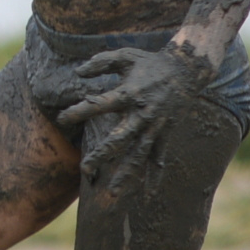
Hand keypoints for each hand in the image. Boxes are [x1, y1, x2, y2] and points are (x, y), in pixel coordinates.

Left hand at [55, 45, 209, 181]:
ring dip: (126, 174)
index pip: (99, 104)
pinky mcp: (166, 133)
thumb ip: (100, 62)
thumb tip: (77, 72)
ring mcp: (155, 126)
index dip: (79, 111)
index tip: (62, 118)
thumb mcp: (125, 55)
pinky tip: (149, 194)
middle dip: (102, 155)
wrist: (187, 69)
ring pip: (138, 155)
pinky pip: (159, 158)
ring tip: (112, 193)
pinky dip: (155, 176)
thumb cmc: (151, 62)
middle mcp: (141, 114)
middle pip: (119, 139)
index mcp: (129, 93)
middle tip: (85, 169)